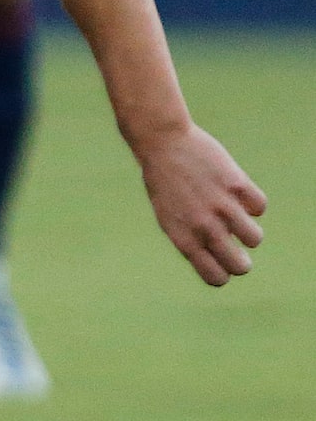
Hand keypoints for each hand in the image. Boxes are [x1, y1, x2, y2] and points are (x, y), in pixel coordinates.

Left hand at [136, 122, 265, 285]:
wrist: (162, 142)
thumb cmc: (164, 182)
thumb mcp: (169, 216)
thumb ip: (193, 239)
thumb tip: (220, 260)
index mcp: (184, 238)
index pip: (216, 278)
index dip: (223, 273)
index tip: (221, 260)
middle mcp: (204, 227)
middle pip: (241, 267)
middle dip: (242, 261)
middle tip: (235, 245)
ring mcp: (222, 206)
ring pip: (255, 238)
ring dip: (248, 230)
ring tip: (234, 214)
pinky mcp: (237, 185)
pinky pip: (260, 207)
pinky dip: (252, 201)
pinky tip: (236, 192)